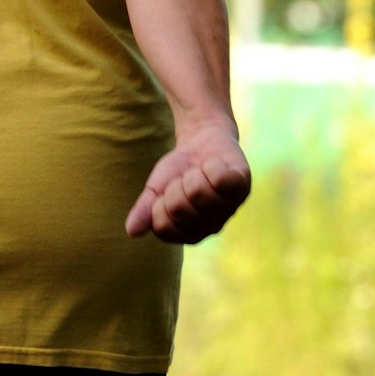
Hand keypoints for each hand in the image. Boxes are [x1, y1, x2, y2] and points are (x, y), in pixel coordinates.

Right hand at [126, 122, 250, 244]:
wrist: (201, 141)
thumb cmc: (178, 171)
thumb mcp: (156, 190)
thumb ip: (145, 210)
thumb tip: (131, 231)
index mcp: (189, 233)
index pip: (163, 226)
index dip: (159, 203)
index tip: (168, 192)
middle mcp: (211, 227)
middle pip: (180, 207)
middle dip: (176, 185)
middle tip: (185, 179)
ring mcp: (229, 208)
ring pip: (200, 192)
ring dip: (193, 174)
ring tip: (200, 172)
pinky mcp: (243, 187)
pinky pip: (220, 178)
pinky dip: (212, 165)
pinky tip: (216, 165)